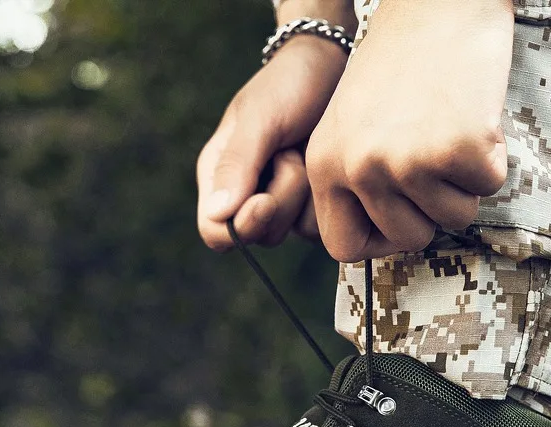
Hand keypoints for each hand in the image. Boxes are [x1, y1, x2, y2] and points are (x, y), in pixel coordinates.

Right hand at [197, 34, 349, 250]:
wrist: (335, 68)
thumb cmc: (290, 85)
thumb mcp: (260, 118)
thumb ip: (237, 164)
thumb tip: (217, 213)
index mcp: (217, 176)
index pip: (214, 231)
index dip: (239, 227)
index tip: (264, 200)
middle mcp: (244, 197)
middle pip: (257, 235)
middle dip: (280, 199)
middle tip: (290, 154)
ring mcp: (279, 205)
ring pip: (290, 232)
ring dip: (304, 194)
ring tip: (305, 152)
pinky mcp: (308, 207)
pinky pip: (317, 225)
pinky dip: (325, 197)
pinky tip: (323, 164)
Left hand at [306, 0, 513, 261]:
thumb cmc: (400, 65)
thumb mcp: (352, 127)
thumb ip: (354, 184)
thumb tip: (377, 243)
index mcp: (325, 165)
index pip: (343, 247)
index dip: (379, 239)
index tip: (401, 214)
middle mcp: (358, 167)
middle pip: (406, 239)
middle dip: (431, 211)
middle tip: (435, 159)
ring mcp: (406, 160)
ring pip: (452, 219)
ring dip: (464, 185)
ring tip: (450, 130)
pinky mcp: (456, 148)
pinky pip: (488, 188)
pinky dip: (493, 159)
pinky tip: (474, 117)